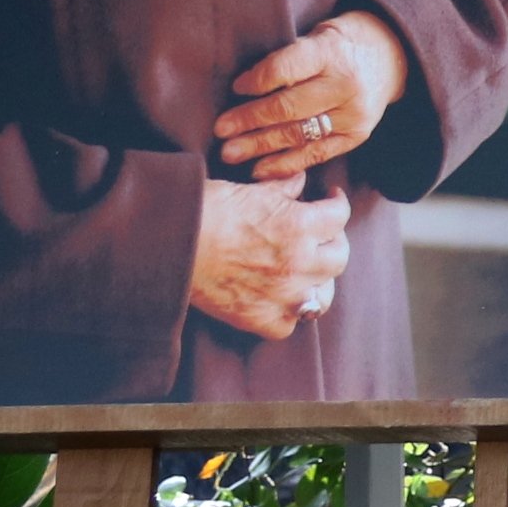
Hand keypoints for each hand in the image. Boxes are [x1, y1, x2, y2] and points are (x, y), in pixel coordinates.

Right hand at [192, 179, 350, 339]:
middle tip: (320, 236)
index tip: (331, 201)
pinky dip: (288, 313)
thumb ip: (283, 187)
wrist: (167, 240)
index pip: (339, 216)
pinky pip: (289, 324)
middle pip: (339, 257)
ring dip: (318, 282)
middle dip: (332, 242)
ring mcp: (281, 296)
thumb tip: (301, 181)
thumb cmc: (205, 209)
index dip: (336, 204)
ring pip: (323, 296)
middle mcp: (298, 263)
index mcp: (300, 226)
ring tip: (306, 272)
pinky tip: (280, 298)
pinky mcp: (258, 318)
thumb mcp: (251, 190)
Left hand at [216, 11, 411, 179]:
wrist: (390, 56)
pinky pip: (315, 154)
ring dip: (260, 146)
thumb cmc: (339, 45)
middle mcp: (345, 85)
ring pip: (298, 134)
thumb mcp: (316, 36)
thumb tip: (242, 88)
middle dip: (249, 120)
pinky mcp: (356, 136)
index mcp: (331, 51)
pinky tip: (259, 169)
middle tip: (221, 130)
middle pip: (288, 107)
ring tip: (231, 153)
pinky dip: (285, 164)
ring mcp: (353, 114)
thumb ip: (287, 60)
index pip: (284, 70)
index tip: (235, 88)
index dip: (255, 81)